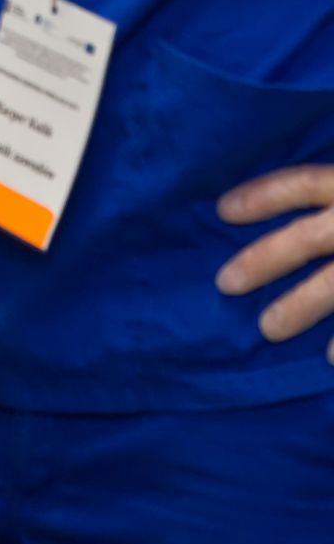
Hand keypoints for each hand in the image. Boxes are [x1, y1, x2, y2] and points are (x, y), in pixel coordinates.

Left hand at [216, 167, 333, 361]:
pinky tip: (328, 359)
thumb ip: (331, 191)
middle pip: (307, 238)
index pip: (304, 184)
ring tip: (266, 329)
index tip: (222, 210)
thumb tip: (298, 200)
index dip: (263, 196)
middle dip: (264, 259)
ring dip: (301, 306)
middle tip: (224, 283)